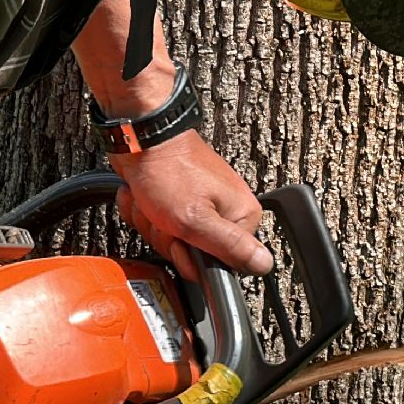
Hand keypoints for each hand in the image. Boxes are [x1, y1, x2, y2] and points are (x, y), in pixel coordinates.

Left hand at [110, 130, 273, 282]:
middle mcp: (225, 209)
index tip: (181, 239)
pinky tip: (142, 196)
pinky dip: (143, 212)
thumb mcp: (197, 219)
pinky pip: (157, 223)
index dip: (192, 258)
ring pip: (170, 239)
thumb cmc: (168, 171)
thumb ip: (230, 247)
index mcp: (241, 215)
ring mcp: (200, 203)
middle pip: (192, 254)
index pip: (221, 264)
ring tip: (151, 202)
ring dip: (151, 223)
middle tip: (164, 217)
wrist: (140, 139)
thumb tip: (264, 264)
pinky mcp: (178, 198)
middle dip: (166, 238)